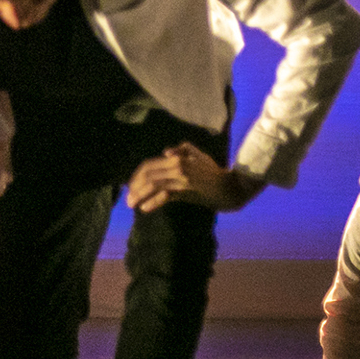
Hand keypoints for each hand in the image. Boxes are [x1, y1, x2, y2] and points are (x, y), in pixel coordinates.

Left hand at [126, 143, 266, 213]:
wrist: (231, 187)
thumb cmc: (215, 172)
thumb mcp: (199, 156)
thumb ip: (183, 150)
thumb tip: (166, 152)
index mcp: (177, 158)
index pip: (150, 165)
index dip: (137, 175)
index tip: (130, 186)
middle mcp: (177, 166)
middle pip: (148, 175)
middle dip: (135, 186)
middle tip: (128, 198)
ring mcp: (182, 179)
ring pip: (154, 185)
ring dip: (140, 194)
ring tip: (132, 204)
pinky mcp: (187, 192)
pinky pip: (166, 196)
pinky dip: (153, 202)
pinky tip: (144, 208)